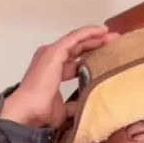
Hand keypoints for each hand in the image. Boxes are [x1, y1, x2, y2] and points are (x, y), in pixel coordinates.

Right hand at [0, 25, 118, 128]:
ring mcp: (52, 53)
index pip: (75, 61)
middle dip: (96, 45)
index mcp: (53, 70)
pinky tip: (102, 31)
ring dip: (95, 37)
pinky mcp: (54, 52)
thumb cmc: (41, 111)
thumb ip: (74, 105)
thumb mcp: (64, 109)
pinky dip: (88, 32)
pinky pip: (75, 37)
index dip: (91, 58)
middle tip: (114, 43)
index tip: (108, 59)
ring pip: (77, 40)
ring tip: (112, 36)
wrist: (29, 110)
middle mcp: (51, 58)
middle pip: (78, 48)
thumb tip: (85, 106)